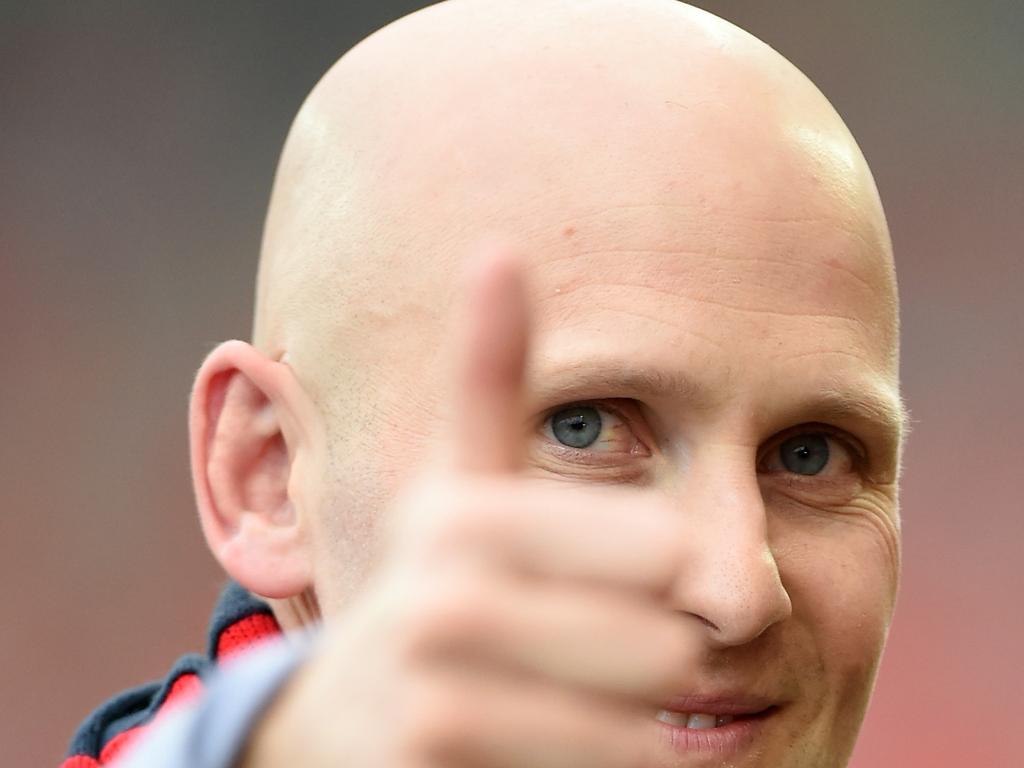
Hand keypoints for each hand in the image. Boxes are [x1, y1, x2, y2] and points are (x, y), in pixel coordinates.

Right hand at [242, 244, 695, 767]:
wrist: (349, 724)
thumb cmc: (441, 584)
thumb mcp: (458, 481)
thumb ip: (486, 375)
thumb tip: (497, 248)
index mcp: (458, 513)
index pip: (652, 545)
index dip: (675, 567)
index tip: (678, 572)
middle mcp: (439, 600)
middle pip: (660, 638)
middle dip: (664, 649)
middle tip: (638, 651)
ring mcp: (434, 696)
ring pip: (641, 723)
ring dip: (649, 717)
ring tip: (610, 699)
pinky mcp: (435, 763)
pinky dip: (624, 764)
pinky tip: (585, 745)